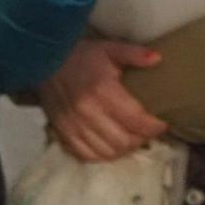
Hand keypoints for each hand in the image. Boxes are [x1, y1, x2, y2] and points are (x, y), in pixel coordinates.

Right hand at [39, 36, 168, 161]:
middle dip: (141, 139)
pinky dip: (102, 155)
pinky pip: (86, 155)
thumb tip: (158, 60)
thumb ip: (134, 54)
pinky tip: (109, 145)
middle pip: (124, 141)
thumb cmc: (80, 55)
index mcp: (102, 91)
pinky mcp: (62, 132)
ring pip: (107, 152)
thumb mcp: (109, 48)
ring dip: (123, 149)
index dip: (154, 126)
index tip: (161, 122)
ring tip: (129, 138)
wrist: (43, 61)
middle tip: (146, 131)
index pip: (136, 120)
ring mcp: (73, 126)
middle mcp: (87, 112)